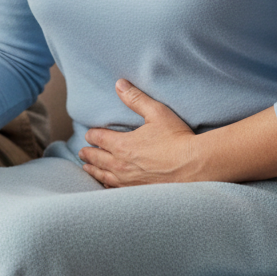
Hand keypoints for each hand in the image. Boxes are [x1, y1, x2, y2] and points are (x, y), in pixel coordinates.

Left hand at [79, 79, 196, 186]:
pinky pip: (115, 189)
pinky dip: (106, 185)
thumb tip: (119, 84)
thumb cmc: (177, 138)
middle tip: (82, 152)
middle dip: (88, 153)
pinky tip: (106, 184)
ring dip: (93, 170)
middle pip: (97, 158)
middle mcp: (121, 164)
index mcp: (122, 145)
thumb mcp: (156, 112)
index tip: (89, 134)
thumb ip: (136, 98)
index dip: (92, 135)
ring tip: (87, 168)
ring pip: (103, 175)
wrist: (195, 166)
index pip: (98, 138)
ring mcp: (129, 181)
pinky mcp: (138, 192)